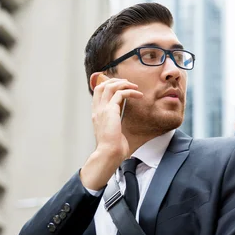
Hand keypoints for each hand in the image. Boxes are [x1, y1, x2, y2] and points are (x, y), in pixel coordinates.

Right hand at [80, 75, 142, 190]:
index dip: (108, 86)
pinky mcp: (111, 110)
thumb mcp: (111, 131)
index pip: (98, 93)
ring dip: (123, 83)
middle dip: (115, 81)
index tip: (120, 86)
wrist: (109, 153)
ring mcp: (102, 109)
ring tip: (134, 87)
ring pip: (110, 86)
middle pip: (101, 85)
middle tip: (127, 83)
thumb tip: (120, 118)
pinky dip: (130, 92)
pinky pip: (120, 94)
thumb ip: (113, 121)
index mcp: (96, 114)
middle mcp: (97, 110)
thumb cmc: (112, 147)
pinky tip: (138, 95)